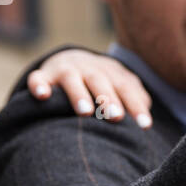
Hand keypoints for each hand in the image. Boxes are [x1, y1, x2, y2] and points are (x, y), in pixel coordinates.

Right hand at [26, 49, 153, 128]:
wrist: (73, 59)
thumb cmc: (103, 83)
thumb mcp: (120, 86)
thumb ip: (135, 99)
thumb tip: (146, 118)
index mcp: (112, 73)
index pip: (126, 89)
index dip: (136, 107)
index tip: (145, 126)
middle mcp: (90, 69)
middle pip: (100, 82)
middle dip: (109, 99)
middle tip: (116, 117)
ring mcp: (66, 70)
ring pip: (72, 79)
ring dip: (79, 94)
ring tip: (85, 112)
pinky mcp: (44, 74)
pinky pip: (38, 78)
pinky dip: (39, 85)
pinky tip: (42, 95)